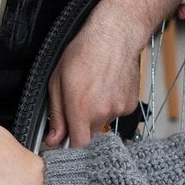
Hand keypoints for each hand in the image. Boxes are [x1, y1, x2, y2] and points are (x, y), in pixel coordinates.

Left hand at [44, 7, 143, 147]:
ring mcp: (118, 109)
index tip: (66, 145)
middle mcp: (102, 113)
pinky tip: (107, 87)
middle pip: (90, 135)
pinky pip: (116, 113)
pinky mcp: (130, 104)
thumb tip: (53, 138)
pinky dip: (111, 105)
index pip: (78, 147)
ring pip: (103, 123)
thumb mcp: (57, 81)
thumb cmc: (85, 51)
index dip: (71, 149)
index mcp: (81, 109)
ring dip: (97, 113)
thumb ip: (56, 114)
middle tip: (79, 103)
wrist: (115, 35)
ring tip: (95, 89)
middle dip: (82, 125)